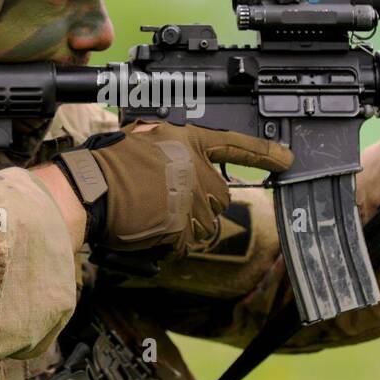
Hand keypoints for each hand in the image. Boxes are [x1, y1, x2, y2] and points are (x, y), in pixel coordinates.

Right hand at [75, 122, 293, 255]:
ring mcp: (193, 198)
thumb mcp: (146, 137)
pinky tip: (150, 228)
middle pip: (220, 196)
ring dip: (185, 224)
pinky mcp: (184, 226)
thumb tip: (185, 164)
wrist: (92, 188)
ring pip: (205, 222)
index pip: (236, 144)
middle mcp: (198, 168)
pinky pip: (186, 242)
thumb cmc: (109, 163)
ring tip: (152, 213)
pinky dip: (170, 241)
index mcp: (189, 140)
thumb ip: (174, 149)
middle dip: (199, 202)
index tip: (287, 159)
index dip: (265, 153)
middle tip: (165, 199)